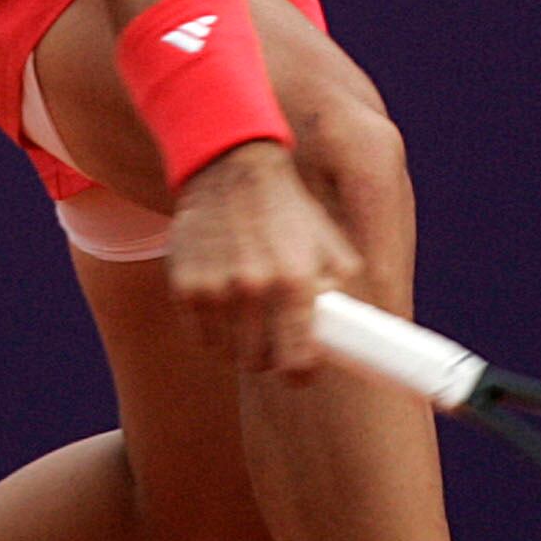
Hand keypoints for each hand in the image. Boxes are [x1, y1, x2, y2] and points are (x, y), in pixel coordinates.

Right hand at [168, 142, 360, 380]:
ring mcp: (215, 288)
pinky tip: (223, 304)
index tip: (299, 368)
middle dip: (267, 355)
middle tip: (272, 337)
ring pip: (227, 353)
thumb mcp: (328, 246)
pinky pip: (200, 336)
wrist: (232, 168)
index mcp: (295, 281)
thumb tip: (354, 336)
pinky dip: (211, 330)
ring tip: (247, 315)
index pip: (296, 362)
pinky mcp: (185, 285)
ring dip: (238, 343)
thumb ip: (341, 293)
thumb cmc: (288, 212)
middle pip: (258, 362)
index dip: (299, 372)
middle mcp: (254, 287)